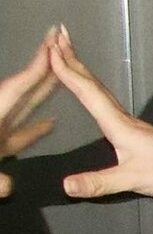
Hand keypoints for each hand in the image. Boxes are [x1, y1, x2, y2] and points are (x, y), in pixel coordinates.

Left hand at [0, 28, 58, 199]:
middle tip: (60, 49)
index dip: (35, 71)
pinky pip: (21, 136)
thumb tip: (8, 185)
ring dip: (43, 95)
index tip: (51, 48)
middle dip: (42, 73)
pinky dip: (36, 129)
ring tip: (64, 80)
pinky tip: (52, 122)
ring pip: (24, 111)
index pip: (16, 91)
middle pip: (23, 94)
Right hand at [46, 24, 152, 201]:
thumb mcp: (133, 180)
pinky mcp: (140, 135)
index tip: (48, 49)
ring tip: (69, 58)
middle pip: (93, 84)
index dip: (66, 71)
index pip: (86, 91)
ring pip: (101, 92)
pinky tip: (95, 97)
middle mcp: (123, 119)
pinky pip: (109, 105)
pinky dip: (95, 91)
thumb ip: (99, 182)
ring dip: (83, 73)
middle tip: (57, 36)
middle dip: (73, 60)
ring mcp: (133, 126)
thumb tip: (65, 185)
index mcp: (118, 124)